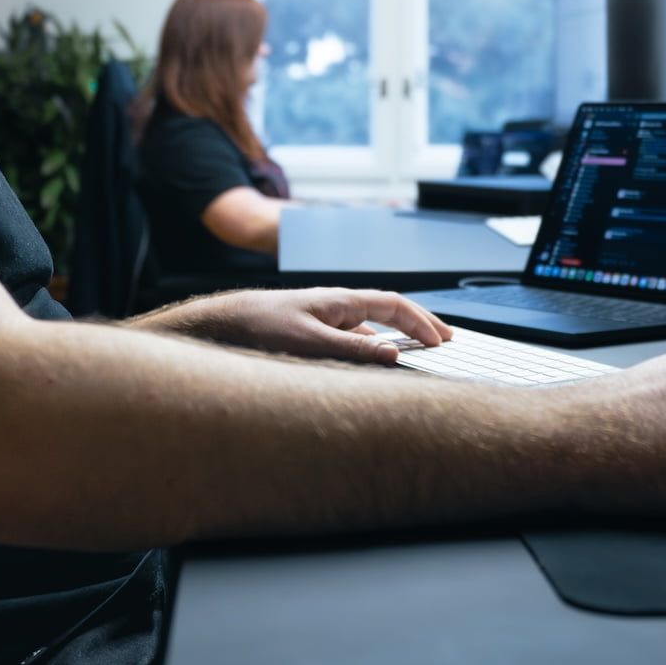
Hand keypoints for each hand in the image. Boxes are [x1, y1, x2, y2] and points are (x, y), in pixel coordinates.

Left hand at [165, 288, 453, 365]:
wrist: (221, 325)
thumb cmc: (260, 326)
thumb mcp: (309, 342)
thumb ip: (352, 349)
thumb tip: (392, 354)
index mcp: (341, 300)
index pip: (393, 304)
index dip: (421, 321)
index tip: (442, 341)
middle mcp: (336, 307)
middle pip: (388, 312)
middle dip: (418, 325)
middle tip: (444, 340)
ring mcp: (325, 320)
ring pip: (370, 328)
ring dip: (396, 339)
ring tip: (417, 353)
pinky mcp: (312, 335)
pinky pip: (352, 340)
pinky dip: (372, 350)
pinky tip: (374, 364)